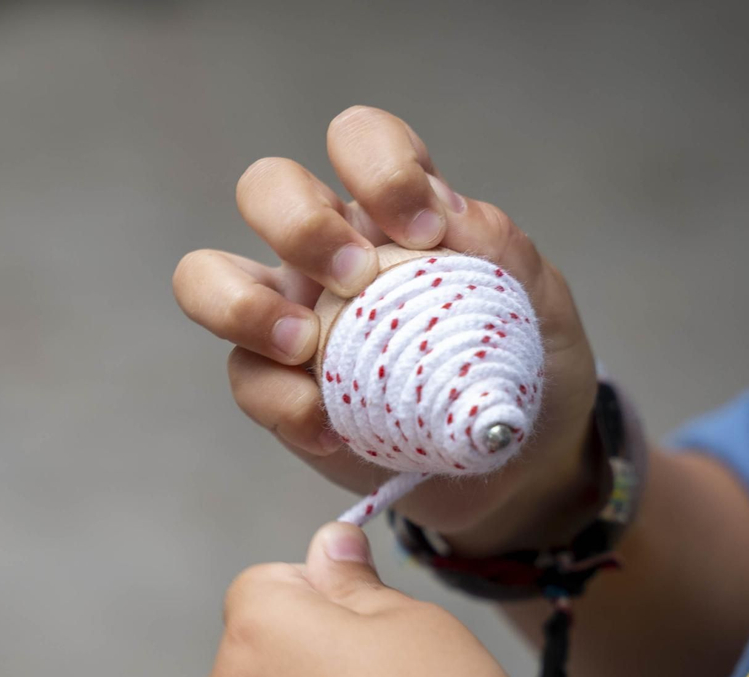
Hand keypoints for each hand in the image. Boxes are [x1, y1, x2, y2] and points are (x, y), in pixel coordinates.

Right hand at [173, 105, 600, 549]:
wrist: (517, 464)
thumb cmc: (526, 365)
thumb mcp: (541, 304)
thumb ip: (504, 249)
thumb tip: (450, 213)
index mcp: (393, 211)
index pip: (361, 140)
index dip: (380, 167)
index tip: (426, 233)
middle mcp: (328, 252)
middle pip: (266, 189)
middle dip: (299, 223)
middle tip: (356, 277)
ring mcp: (291, 320)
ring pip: (207, 277)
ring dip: (244, 304)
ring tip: (305, 343)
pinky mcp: (277, 392)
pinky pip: (246, 379)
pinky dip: (281, 402)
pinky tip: (331, 427)